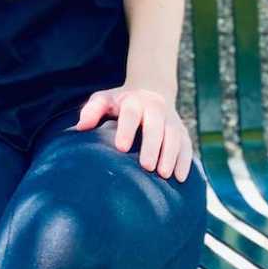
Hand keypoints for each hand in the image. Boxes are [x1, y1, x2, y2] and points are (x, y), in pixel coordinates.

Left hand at [75, 84, 193, 181]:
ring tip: (164, 175)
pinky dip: (185, 160)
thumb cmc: (120, 102)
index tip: (121, 147)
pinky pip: (187, 145)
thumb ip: (92, 110)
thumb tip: (80, 127)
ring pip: (175, 136)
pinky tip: (180, 177)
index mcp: (134, 101)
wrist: (151, 90)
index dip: (127, 129)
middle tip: (146, 166)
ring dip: (171, 155)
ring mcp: (171, 120)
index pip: (131, 113)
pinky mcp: (182, 131)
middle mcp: (155, 108)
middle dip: (153, 145)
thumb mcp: (104, 99)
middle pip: (156, 126)